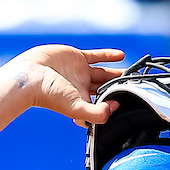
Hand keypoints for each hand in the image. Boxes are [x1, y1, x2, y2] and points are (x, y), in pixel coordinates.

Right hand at [9, 45, 124, 127]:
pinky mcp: (77, 57)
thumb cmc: (50, 95)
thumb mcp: (77, 108)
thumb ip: (98, 113)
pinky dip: (109, 56)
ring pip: (105, 73)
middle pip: (108, 88)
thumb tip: (116, 107)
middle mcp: (84, 88)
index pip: (105, 104)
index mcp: (84, 102)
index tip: (133, 101)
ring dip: (118, 72)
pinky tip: (122, 56)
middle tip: (138, 85)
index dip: (118, 103)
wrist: (31, 75)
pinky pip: (97, 56)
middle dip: (121, 87)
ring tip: (134, 72)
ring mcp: (81, 72)